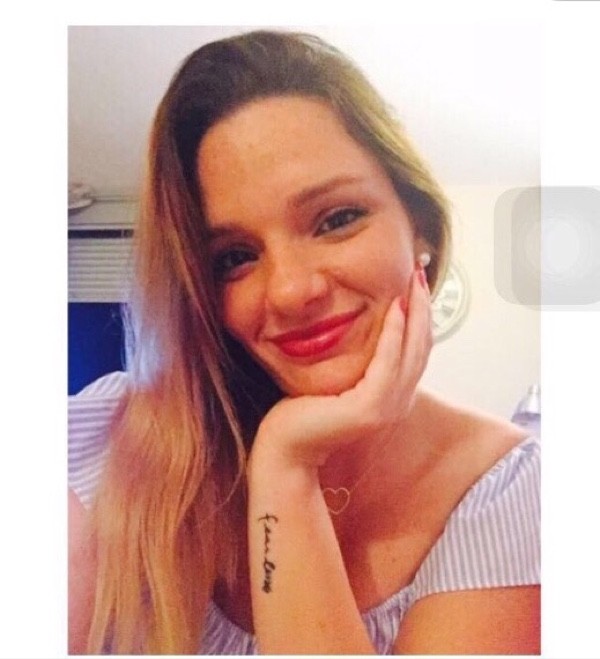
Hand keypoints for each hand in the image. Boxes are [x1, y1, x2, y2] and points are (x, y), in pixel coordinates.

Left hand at [250, 264, 432, 467]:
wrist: (284, 447)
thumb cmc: (303, 411)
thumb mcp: (337, 379)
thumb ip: (356, 361)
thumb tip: (360, 329)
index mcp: (392, 397)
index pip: (415, 350)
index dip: (420, 317)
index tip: (415, 284)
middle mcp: (397, 403)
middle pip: (422, 347)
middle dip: (423, 308)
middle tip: (420, 273)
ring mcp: (387, 409)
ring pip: (412, 352)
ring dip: (416, 313)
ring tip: (413, 282)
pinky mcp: (370, 409)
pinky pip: (388, 362)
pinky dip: (395, 333)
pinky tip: (394, 307)